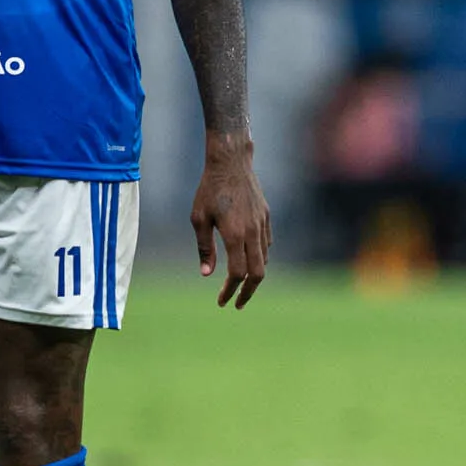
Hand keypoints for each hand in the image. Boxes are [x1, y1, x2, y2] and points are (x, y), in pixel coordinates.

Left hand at [190, 131, 270, 307]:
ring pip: (263, 259)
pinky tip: (248, 257)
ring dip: (253, 275)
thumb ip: (205, 248)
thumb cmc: (209, 189)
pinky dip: (259, 256)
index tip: (221, 301)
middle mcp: (252, 232)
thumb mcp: (199, 219)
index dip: (230, 291)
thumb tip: (207, 274)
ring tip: (239, 282)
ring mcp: (262, 224)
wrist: (231, 162)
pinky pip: (266, 244)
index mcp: (235, 235)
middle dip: (248, 293)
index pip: (237, 274)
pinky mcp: (266, 216)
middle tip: (237, 302)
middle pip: (258, 274)